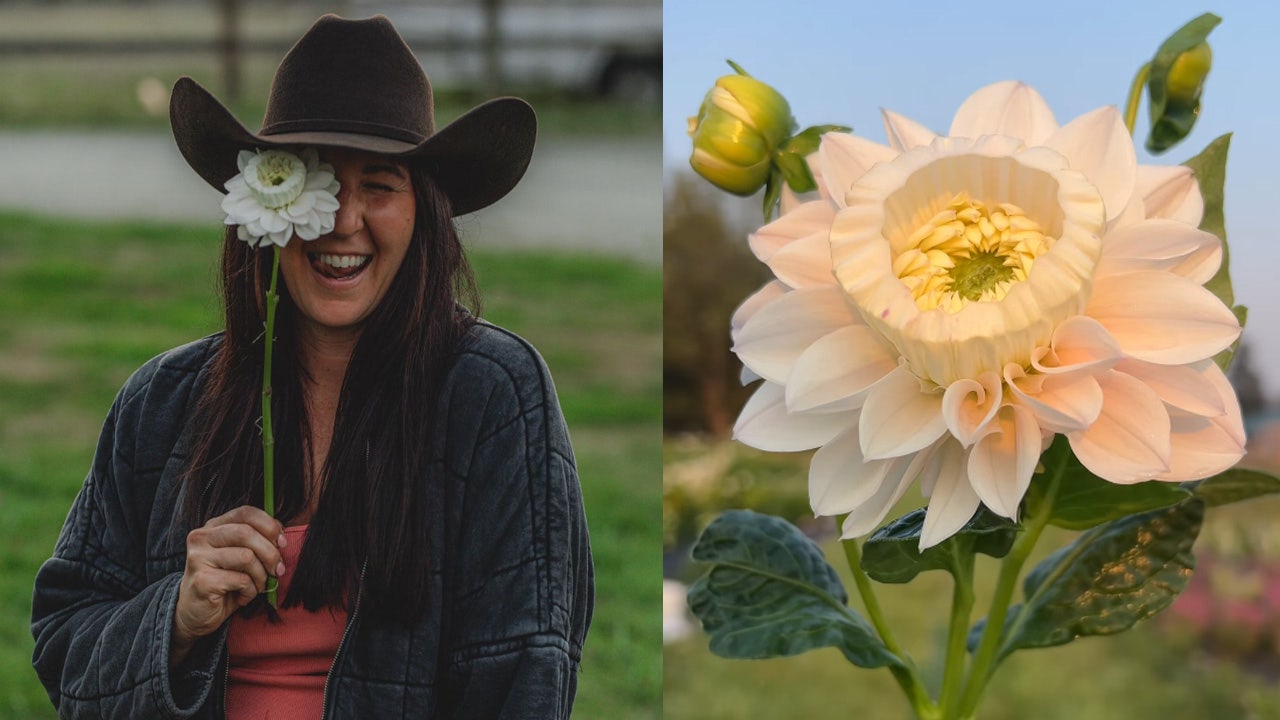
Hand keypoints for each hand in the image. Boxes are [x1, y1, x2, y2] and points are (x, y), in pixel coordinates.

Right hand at [170, 506, 284, 666]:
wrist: (195, 613)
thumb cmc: (224, 582)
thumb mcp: (240, 556)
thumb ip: (256, 541)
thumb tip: (281, 536)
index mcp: (213, 526)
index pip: (246, 512)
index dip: (269, 525)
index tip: (282, 542)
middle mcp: (201, 537)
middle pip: (247, 532)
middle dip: (270, 553)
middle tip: (277, 570)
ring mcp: (198, 558)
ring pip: (247, 557)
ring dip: (261, 576)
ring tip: (256, 586)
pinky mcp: (202, 580)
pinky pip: (241, 580)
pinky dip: (251, 591)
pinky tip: (243, 596)